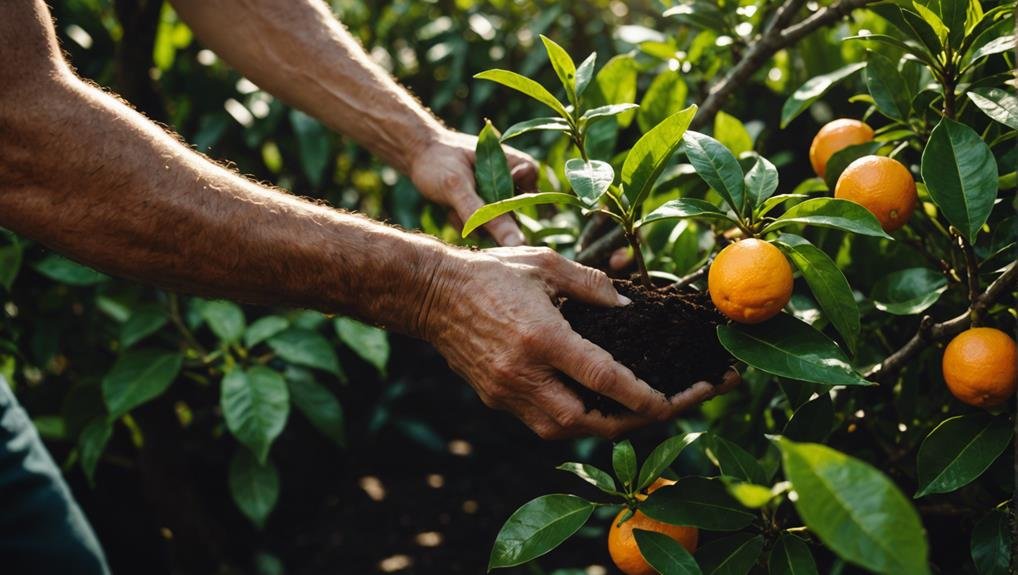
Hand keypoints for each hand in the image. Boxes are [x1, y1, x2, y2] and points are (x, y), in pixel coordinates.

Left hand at [409, 129, 535, 246]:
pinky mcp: (484, 206)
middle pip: (513, 217)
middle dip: (485, 218)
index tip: (481, 202)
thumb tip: (514, 243)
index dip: (511, 208)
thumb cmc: (438, 162)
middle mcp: (512, 181)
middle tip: (460, 203)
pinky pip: (482, 228)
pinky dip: (465, 223)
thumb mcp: (458, 188)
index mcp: (516, 164)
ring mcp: (498, 195)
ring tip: (452, 204)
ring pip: (495, 226)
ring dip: (472, 222)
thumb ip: (485, 215)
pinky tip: (451, 209)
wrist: (416, 156)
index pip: (534, 195)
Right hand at [419, 246, 739, 438]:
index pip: (603, 380)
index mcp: (542, 337)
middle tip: (665, 410)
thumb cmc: (491, 273)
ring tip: (636, 413)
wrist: (431, 294)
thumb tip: (628, 305)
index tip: (671, 400)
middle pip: (588, 420)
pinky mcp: (496, 399)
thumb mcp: (545, 263)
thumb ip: (591, 284)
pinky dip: (573, 421)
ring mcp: (506, 391)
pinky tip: (594, 406)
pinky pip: (542, 423)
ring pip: (564, 430)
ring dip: (603, 427)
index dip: (643, 397)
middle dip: (632, 422)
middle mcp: (524, 373)